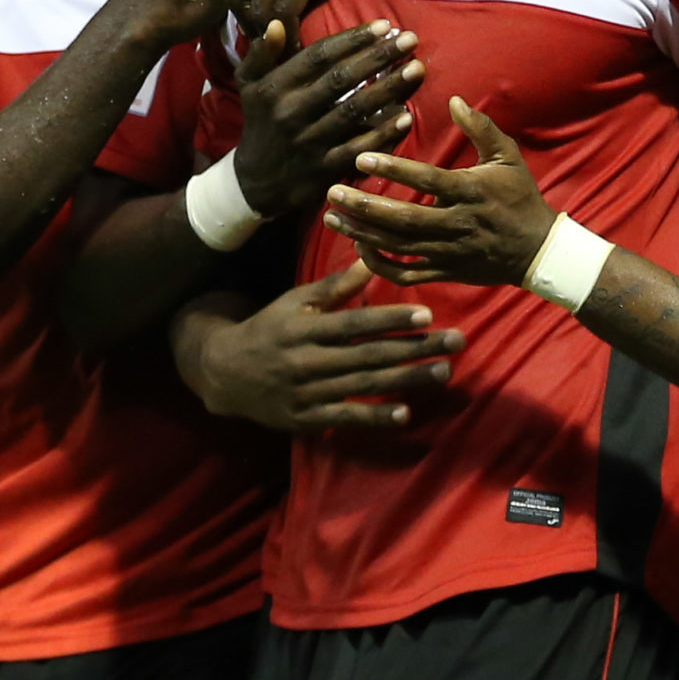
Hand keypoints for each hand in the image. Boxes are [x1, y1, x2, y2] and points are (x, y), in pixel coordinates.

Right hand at [183, 262, 462, 432]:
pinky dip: (374, 416)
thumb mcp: (294, 303)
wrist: (222, 373)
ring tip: (443, 371)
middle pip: (369, 354)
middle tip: (456, 341)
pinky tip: (405, 412)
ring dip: (407, 379)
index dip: (391, 318)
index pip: (355, 322)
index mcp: (304, 327)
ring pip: (363, 384)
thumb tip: (369, 260)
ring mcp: (306, 392)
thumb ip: (333, 288)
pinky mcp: (306, 418)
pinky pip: (345, 417)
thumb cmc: (268, 331)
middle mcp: (307, 360)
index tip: (427, 313)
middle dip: (416, 348)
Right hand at [230, 18, 419, 216]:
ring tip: (416, 69)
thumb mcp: (250, 86)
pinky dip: (383, 133)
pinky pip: (358, 147)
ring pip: (354, 110)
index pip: (318, 56)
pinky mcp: (323, 169)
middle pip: (341, 78)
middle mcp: (291, 112)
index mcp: (275, 88)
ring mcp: (308, 142)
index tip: (383, 25)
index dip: (352, 39)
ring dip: (388, 88)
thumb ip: (262, 54)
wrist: (255, 183)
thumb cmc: (261, 124)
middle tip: (409, 39)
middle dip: (378, 56)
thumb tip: (276, 24)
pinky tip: (406, 116)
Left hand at [325, 97, 556, 287]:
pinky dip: (380, 266)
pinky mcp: (445, 272)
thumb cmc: (520, 198)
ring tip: (333, 218)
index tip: (361, 158)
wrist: (538, 250)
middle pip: (404, 219)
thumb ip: (481, 129)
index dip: (395, 169)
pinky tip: (359, 248)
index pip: (428, 180)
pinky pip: (407, 273)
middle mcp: (458, 224)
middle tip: (332, 192)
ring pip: (399, 247)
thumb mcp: (508, 158)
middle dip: (365, 206)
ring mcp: (449, 252)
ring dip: (363, 233)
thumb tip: (454, 100)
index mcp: (472, 192)